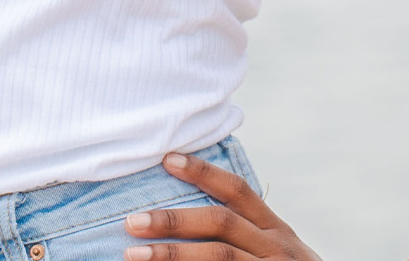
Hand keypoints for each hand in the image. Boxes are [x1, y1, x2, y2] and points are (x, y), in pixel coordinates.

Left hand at [122, 152, 320, 260]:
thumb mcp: (276, 251)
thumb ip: (245, 234)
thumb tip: (186, 218)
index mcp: (275, 231)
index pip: (237, 191)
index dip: (203, 172)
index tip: (168, 159)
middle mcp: (276, 247)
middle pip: (220, 223)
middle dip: (173, 219)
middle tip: (132, 220)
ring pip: (218, 256)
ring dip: (171, 253)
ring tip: (132, 253)